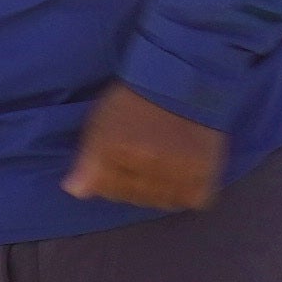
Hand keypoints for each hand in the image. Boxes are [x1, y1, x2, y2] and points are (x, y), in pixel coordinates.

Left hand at [61, 84, 226, 212]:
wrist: (183, 79)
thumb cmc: (135, 99)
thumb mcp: (101, 122)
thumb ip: (87, 160)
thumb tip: (75, 192)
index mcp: (119, 151)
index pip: (104, 189)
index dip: (106, 180)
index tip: (116, 164)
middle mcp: (150, 164)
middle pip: (132, 197)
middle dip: (131, 186)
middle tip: (141, 164)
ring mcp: (179, 170)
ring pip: (161, 202)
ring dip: (158, 192)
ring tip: (161, 170)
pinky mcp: (206, 171)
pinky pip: (194, 199)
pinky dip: (186, 192)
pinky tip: (180, 176)